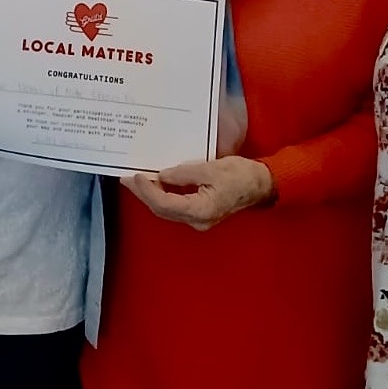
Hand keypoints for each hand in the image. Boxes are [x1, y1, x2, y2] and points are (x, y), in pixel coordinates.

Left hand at [121, 156, 274, 230]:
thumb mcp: (211, 168)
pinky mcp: (198, 213)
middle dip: (142, 193)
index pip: (164, 204)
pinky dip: (161, 195)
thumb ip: (184, 173)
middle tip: (126, 178)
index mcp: (201, 210)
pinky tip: (154, 183)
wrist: (261, 185)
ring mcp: (197, 219)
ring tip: (135, 179)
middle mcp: (197, 220)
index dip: (147, 191)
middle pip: (161, 209)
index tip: (136, 176)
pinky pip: (174, 206)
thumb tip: (162, 175)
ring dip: (150, 195)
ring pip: (166, 209)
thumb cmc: (241, 175)